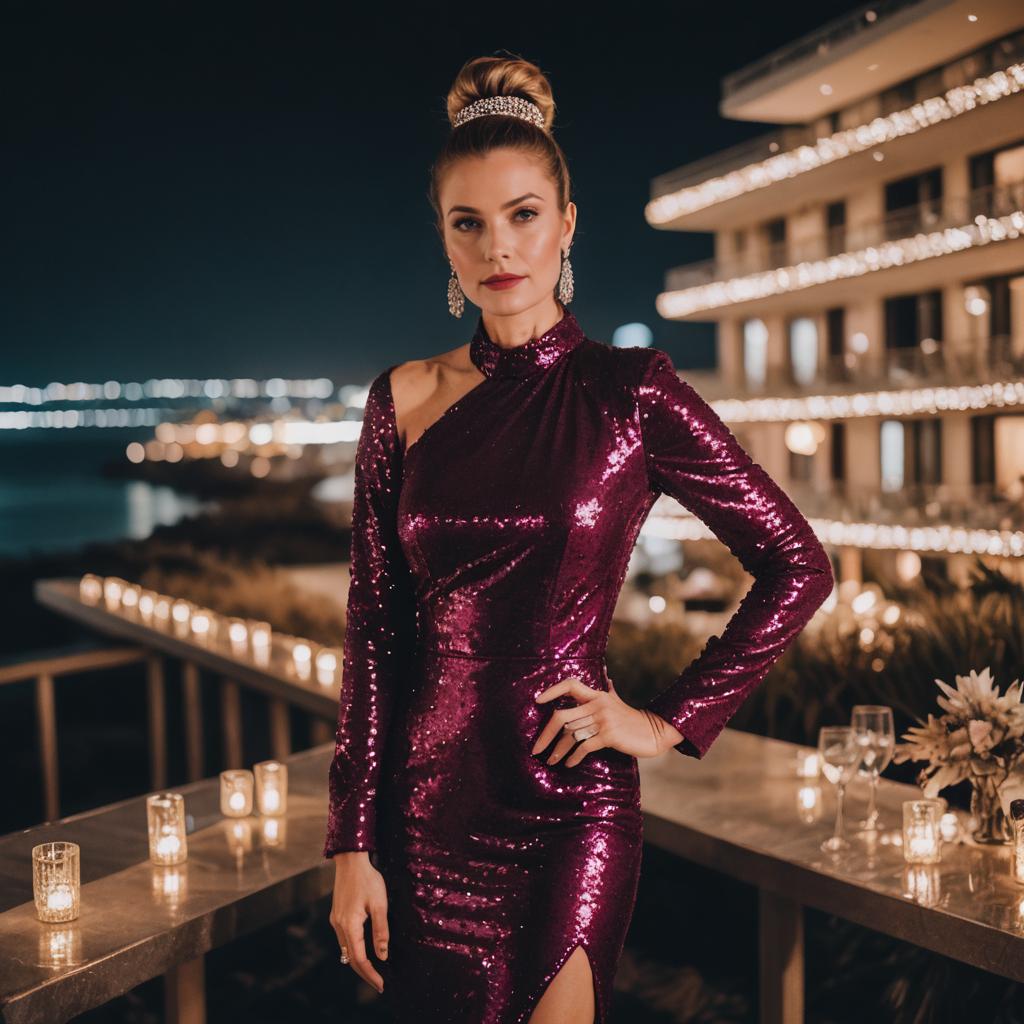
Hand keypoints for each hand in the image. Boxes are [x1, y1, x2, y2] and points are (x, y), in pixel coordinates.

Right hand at [329, 851, 388, 994]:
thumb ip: (381, 931)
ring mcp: (335, 920)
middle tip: (378, 984)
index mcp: (349, 925)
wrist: (351, 861)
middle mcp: (339, 926)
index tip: (381, 985)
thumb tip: (382, 955)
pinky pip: (344, 939)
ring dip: (358, 962)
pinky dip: (354, 949)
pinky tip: (363, 950)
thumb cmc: (368, 880)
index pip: (359, 958)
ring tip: (373, 971)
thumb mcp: (380, 905)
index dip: (370, 973)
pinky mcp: (336, 915)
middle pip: (350, 958)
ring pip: (346, 950)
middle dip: (364, 973)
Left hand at [532, 674, 684, 764]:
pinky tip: (569, 764)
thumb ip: (609, 690)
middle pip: (561, 716)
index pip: (569, 685)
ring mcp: (603, 719)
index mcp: (597, 695)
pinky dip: (574, 757)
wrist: (655, 732)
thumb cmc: (632, 719)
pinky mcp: (609, 735)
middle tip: (536, 749)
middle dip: (545, 735)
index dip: (552, 691)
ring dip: (558, 751)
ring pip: (570, 735)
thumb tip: (607, 676)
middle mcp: (597, 704)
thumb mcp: (618, 701)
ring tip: (551, 761)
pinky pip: (584, 746)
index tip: (537, 702)